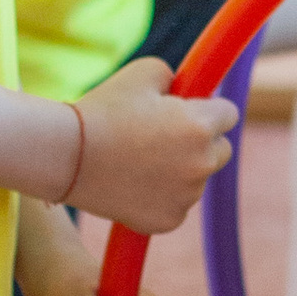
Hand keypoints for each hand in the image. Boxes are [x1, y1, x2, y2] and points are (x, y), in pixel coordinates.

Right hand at [70, 54, 237, 232]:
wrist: (66, 157)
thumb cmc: (104, 111)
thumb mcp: (144, 73)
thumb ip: (176, 77)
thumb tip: (188, 90)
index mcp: (201, 126)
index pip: (230, 114)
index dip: (209, 109)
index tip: (192, 110)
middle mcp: (202, 164)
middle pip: (222, 151)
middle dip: (202, 142)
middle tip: (165, 137)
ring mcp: (187, 197)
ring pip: (197, 179)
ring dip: (181, 170)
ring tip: (139, 159)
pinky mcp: (168, 222)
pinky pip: (177, 204)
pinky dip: (163, 196)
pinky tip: (133, 183)